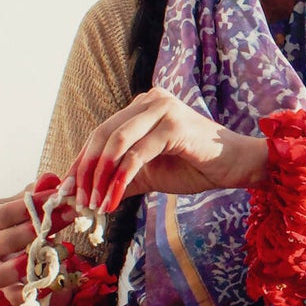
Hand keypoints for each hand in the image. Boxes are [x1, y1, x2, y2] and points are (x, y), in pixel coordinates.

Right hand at [0, 173, 73, 305]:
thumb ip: (38, 190)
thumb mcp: (28, 200)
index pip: (1, 214)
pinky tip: (53, 282)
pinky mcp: (2, 290)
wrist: (23, 243)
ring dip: (29, 263)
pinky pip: (14, 297)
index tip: (59, 197)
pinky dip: (33, 293)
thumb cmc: (21, 217)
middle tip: (68, 216)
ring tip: (54, 251)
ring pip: (0, 274)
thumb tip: (50, 180)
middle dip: (39, 229)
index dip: (32, 206)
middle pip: (3, 241)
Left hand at [70, 89, 266, 211]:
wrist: (237, 166)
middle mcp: (150, 100)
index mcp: (142, 107)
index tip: (69, 190)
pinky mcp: (173, 125)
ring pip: (116, 143)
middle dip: (86, 171)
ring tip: (94, 205)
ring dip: (100, 178)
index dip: (81, 162)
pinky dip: (120, 179)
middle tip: (79, 201)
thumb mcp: (150, 174)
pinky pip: (136, 155)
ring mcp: (162, 109)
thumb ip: (120, 179)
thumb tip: (87, 198)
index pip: (101, 133)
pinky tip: (113, 200)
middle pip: (102, 135)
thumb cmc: (196, 167)